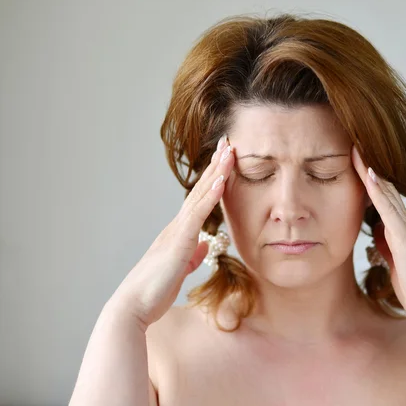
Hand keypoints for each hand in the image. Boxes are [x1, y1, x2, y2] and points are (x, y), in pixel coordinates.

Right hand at [110, 137, 234, 327]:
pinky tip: (221, 181)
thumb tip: (203, 244)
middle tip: (227, 143)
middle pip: (201, 189)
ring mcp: (178, 230)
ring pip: (200, 195)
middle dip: (215, 165)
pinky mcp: (179, 240)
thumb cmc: (154, 290)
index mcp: (179, 232)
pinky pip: (198, 214)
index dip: (213, 178)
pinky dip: (211, 196)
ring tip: (228, 152)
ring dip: (216, 172)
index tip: (224, 160)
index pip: (200, 199)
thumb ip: (192, 254)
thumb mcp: (180, 268)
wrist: (134, 305)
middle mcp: (178, 225)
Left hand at [351, 145, 405, 325]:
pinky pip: (388, 209)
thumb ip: (386, 246)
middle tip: (355, 145)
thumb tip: (375, 234)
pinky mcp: (405, 238)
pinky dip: (378, 191)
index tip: (356, 163)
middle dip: (370, 167)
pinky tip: (368, 175)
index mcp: (404, 231)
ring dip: (371, 171)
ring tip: (357, 150)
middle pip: (385, 190)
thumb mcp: (395, 263)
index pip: (384, 199)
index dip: (371, 180)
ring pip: (387, 193)